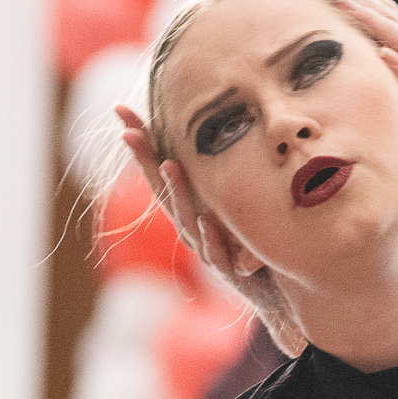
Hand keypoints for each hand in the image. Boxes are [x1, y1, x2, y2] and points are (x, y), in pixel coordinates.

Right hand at [113, 106, 250, 289]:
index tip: (120, 109)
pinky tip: (206, 219)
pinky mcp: (227, 268)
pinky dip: (212, 237)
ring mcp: (206, 246)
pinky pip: (217, 252)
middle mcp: (190, 225)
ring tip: (170, 164)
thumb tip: (231, 113)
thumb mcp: (239, 199)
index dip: (141, 142)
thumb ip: (231, 170)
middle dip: (145, 160)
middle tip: (130, 133)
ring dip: (176, 191)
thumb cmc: (252, 240)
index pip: (158, 167)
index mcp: (189, 205)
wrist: (277, 288)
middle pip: (161, 190)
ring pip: (186, 218)